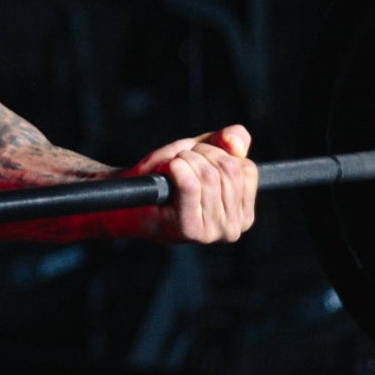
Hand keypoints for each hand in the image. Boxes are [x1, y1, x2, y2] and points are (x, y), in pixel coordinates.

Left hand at [127, 124, 258, 242]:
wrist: (128, 196)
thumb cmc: (164, 176)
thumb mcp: (200, 152)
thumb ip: (225, 141)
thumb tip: (236, 142)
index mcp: (243, 213)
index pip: (246, 168)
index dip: (217, 152)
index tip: (196, 157)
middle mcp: (233, 228)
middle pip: (229, 170)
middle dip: (199, 154)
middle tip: (178, 161)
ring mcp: (212, 232)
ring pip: (209, 176)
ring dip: (184, 160)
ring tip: (170, 168)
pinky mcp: (189, 230)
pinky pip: (190, 185)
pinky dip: (176, 168)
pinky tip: (167, 171)